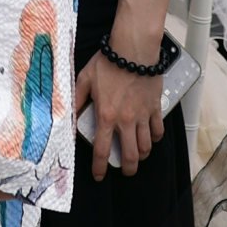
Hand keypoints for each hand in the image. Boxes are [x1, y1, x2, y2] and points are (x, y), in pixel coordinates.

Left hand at [82, 53, 166, 174]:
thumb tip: (68, 115)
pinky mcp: (155, 108)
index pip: (102, 150)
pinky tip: (150, 138)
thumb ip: (77, 99)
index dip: (100, 167)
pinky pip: (158, 130)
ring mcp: (143, 116)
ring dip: (142, 155)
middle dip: (128, 169)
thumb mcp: (84, 79)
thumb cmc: (108, 63)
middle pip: (131, 156)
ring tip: (138, 156)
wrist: (134, 50)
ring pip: (146, 147)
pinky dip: (155, 138)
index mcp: (106, 116)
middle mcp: (126, 121)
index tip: (99, 175)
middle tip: (125, 171)